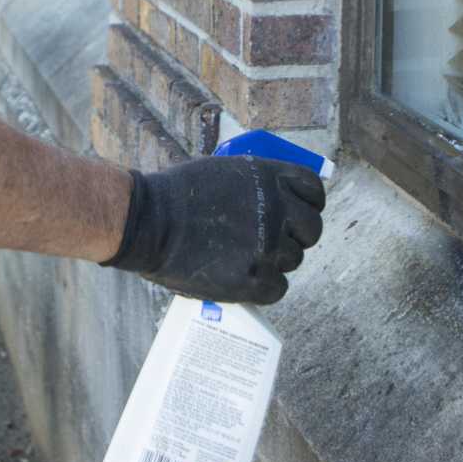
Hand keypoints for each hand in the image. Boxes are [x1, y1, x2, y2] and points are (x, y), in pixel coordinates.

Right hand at [103, 157, 326, 304]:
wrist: (148, 223)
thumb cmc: (177, 195)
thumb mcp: (224, 172)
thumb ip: (256, 186)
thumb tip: (278, 198)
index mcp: (269, 177)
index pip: (314, 190)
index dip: (309, 204)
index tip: (297, 213)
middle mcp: (276, 209)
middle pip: (311, 230)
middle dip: (296, 236)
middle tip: (273, 241)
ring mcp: (267, 246)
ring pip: (292, 260)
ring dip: (275, 261)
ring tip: (246, 259)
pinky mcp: (254, 279)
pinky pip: (278, 288)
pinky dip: (264, 287)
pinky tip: (244, 279)